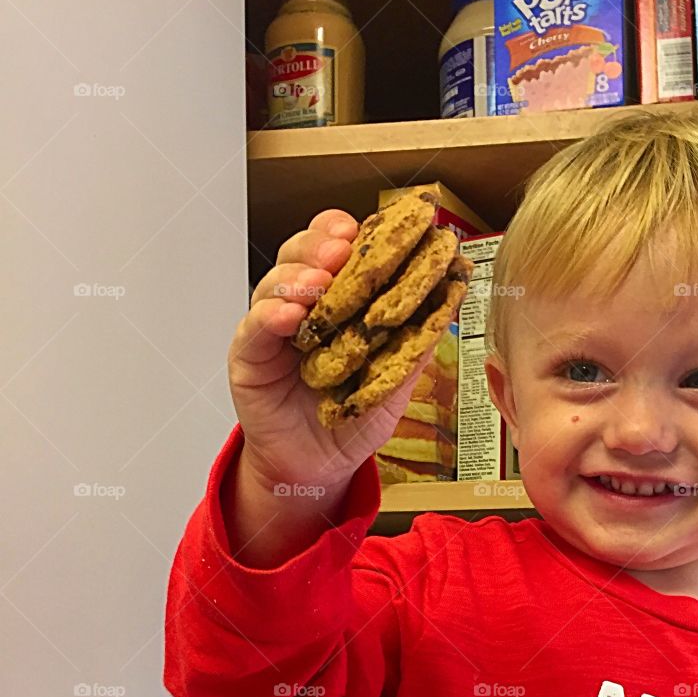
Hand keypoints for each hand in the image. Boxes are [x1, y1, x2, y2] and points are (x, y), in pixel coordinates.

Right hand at [228, 208, 431, 494]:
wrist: (319, 467)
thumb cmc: (352, 420)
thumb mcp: (393, 381)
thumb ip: (414, 342)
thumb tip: (449, 299)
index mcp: (338, 301)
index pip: (337, 250)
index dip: (348, 233)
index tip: (370, 228)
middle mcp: (302, 305)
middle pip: (302, 253)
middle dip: (321, 243)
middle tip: (343, 248)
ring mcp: (272, 327)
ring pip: (275, 281)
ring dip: (297, 276)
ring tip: (318, 282)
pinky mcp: (248, 354)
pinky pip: (254, 326)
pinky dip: (270, 314)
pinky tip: (289, 315)